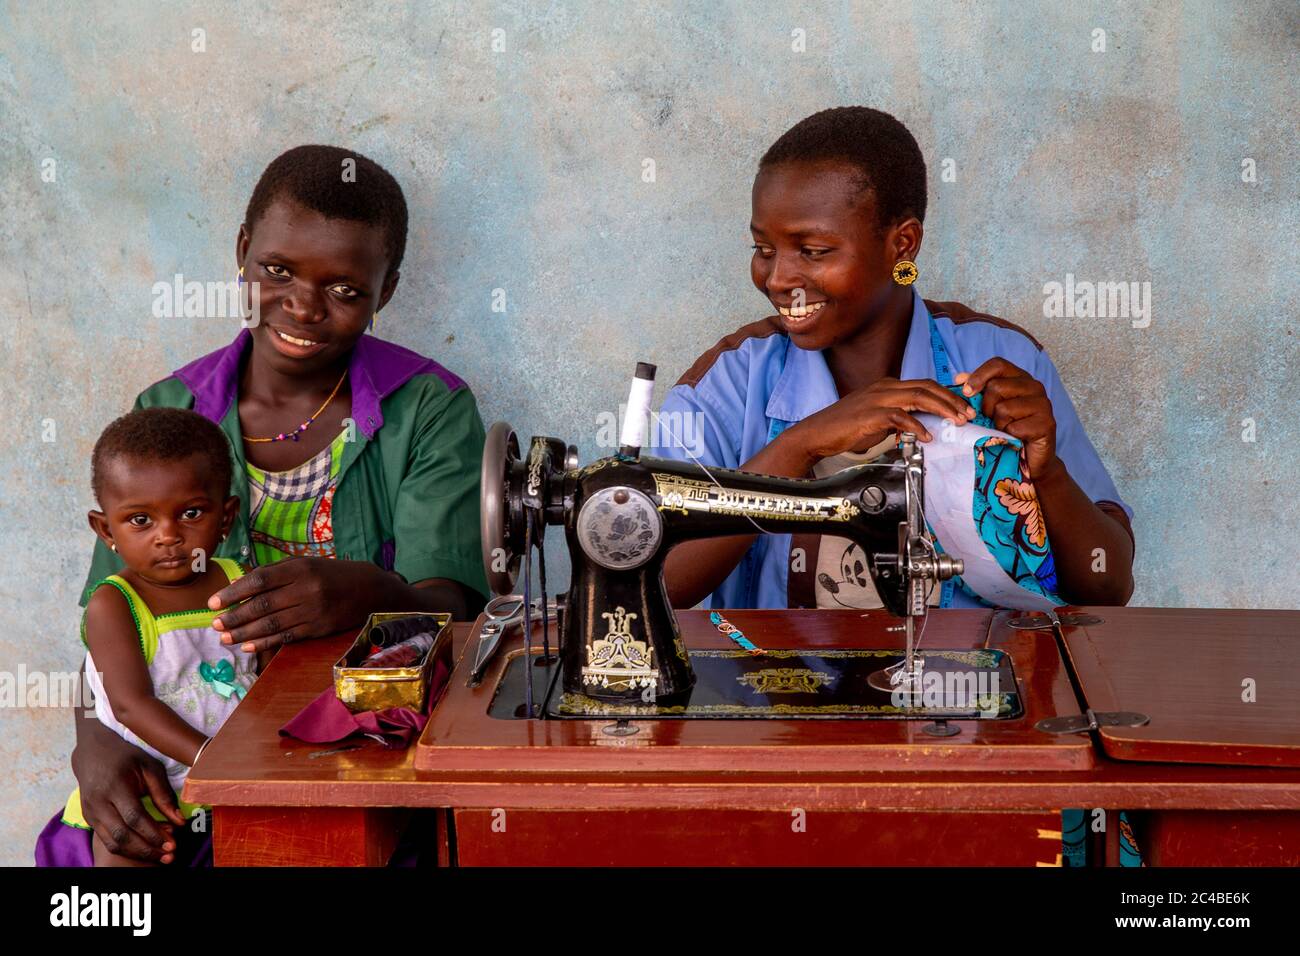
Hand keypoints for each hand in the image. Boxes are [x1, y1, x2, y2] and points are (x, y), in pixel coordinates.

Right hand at [72, 719, 185, 862]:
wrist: (93, 752)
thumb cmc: (126, 758)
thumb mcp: (150, 768)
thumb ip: (164, 794)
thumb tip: (179, 821)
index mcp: (115, 786)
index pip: (135, 817)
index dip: (154, 833)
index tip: (173, 844)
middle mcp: (98, 802)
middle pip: (122, 835)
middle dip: (147, 849)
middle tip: (169, 855)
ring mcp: (90, 812)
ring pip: (113, 843)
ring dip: (138, 853)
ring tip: (160, 855)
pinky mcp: (89, 819)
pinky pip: (107, 841)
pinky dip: (127, 848)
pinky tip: (145, 847)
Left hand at [209, 557, 398, 652]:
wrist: (371, 589)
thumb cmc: (332, 574)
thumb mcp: (306, 564)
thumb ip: (275, 574)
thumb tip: (238, 587)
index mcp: (300, 568)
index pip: (259, 580)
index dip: (233, 593)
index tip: (213, 602)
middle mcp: (306, 589)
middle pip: (262, 605)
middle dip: (235, 616)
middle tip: (215, 625)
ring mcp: (313, 611)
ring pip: (272, 624)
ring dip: (245, 633)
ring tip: (225, 638)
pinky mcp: (319, 628)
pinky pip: (287, 637)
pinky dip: (265, 642)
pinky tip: (248, 646)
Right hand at [789, 377, 976, 462]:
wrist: (817, 433)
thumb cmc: (845, 428)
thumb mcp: (876, 419)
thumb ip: (897, 418)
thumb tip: (918, 426)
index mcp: (887, 385)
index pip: (924, 384)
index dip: (947, 394)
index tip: (963, 408)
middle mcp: (884, 387)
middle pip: (926, 386)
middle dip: (951, 400)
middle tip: (968, 414)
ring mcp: (877, 399)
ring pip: (918, 396)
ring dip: (941, 409)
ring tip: (956, 421)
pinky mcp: (870, 414)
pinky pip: (899, 416)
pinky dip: (916, 425)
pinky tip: (926, 436)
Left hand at [955, 359, 1059, 478]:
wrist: (1029, 458)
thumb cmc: (1007, 430)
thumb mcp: (989, 408)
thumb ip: (977, 392)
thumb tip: (959, 378)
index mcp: (1020, 378)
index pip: (998, 364)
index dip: (978, 375)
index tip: (966, 392)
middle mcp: (1034, 387)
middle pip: (996, 387)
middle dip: (986, 408)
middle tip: (992, 420)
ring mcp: (1043, 404)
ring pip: (1003, 409)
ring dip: (998, 424)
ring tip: (1006, 430)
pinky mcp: (1047, 423)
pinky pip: (1014, 428)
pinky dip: (1009, 436)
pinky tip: (1016, 439)